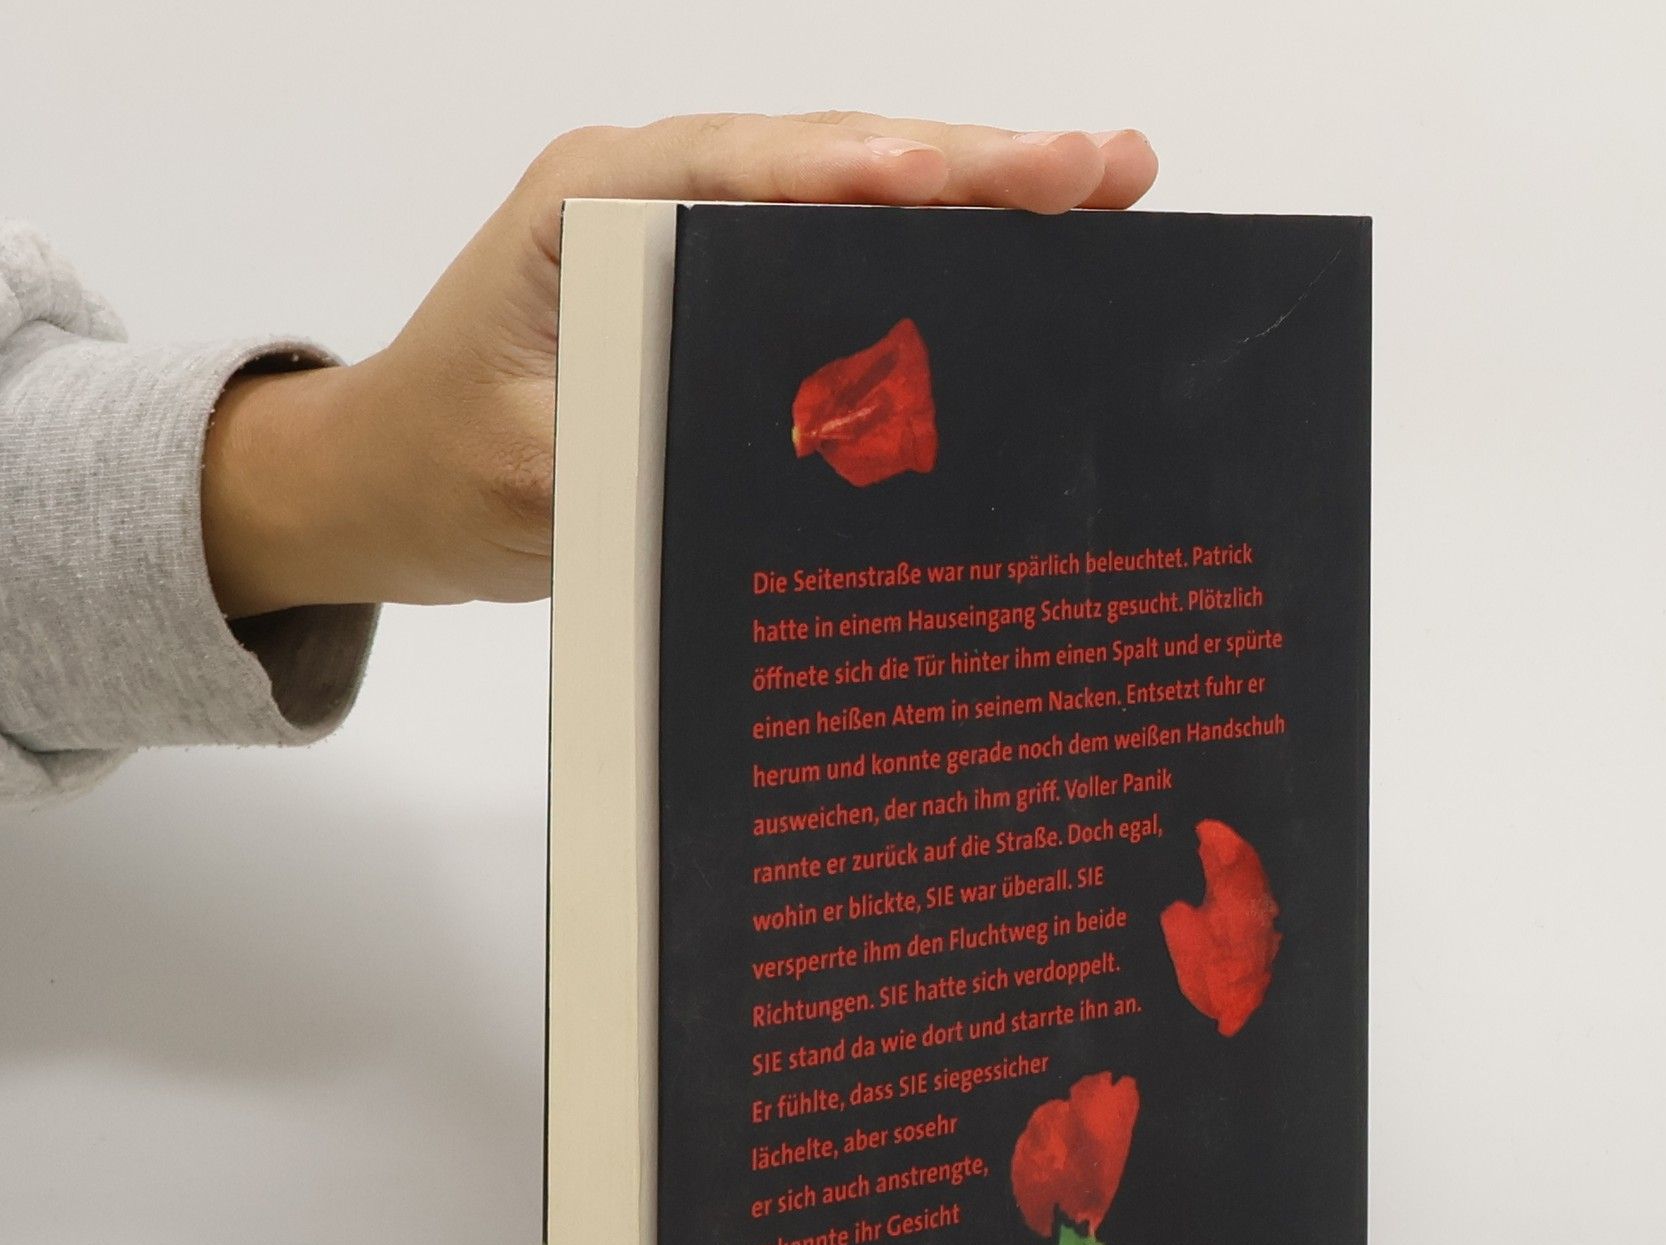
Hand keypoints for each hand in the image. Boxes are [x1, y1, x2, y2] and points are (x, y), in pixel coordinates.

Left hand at [202, 114, 1157, 616]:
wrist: (382, 483)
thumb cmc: (437, 468)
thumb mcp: (533, 479)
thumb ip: (642, 449)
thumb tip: (784, 458)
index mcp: (596, 208)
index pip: (756, 169)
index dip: (873, 173)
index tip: (970, 178)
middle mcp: (654, 197)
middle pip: (835, 163)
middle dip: (975, 169)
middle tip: (1107, 168)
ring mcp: (691, 238)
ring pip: (852, 201)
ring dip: (977, 201)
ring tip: (1106, 190)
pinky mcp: (715, 290)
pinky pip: (837, 260)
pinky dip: (931, 259)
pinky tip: (1020, 260)